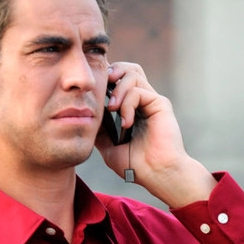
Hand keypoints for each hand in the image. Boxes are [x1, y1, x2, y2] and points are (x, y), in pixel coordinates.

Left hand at [95, 62, 216, 207]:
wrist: (156, 174)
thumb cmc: (135, 165)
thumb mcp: (108, 146)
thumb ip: (99, 129)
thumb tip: (83, 116)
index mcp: (131, 108)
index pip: (118, 80)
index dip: (105, 78)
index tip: (92, 90)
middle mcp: (143, 101)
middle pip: (128, 68)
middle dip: (112, 71)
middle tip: (103, 86)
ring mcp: (152, 101)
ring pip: (133, 74)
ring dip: (118, 89)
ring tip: (112, 108)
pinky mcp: (160, 104)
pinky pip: (139, 91)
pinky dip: (128, 104)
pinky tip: (126, 123)